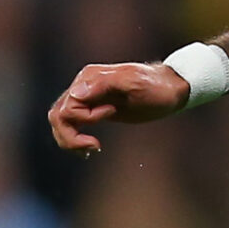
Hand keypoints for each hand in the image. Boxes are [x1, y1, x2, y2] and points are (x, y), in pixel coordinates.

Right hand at [47, 62, 192, 153]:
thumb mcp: (135, 83)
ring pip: (60, 121)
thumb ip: (105, 84)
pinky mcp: (94, 108)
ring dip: (69, 139)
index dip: (85, 117)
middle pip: (58, 115)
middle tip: (94, 147)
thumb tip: (75, 94)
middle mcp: (83, 86)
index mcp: (89, 78)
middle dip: (70, 136)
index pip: (68, 105)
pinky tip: (91, 148)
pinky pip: (71, 124)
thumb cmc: (156, 86)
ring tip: (92, 149)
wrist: (170, 89)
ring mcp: (87, 97)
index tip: (111, 113)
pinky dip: (74, 138)